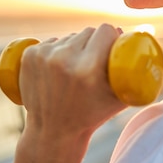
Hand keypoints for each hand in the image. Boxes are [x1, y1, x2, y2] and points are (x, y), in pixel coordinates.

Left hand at [19, 24, 126, 140]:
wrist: (52, 132)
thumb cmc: (92, 115)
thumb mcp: (120, 97)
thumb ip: (132, 69)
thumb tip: (127, 34)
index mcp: (88, 69)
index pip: (105, 30)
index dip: (111, 37)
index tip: (111, 46)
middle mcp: (64, 59)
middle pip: (88, 31)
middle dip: (94, 43)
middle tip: (93, 62)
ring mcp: (44, 56)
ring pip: (70, 36)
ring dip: (75, 48)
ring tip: (74, 71)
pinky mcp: (30, 55)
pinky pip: (53, 41)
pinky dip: (58, 51)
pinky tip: (58, 70)